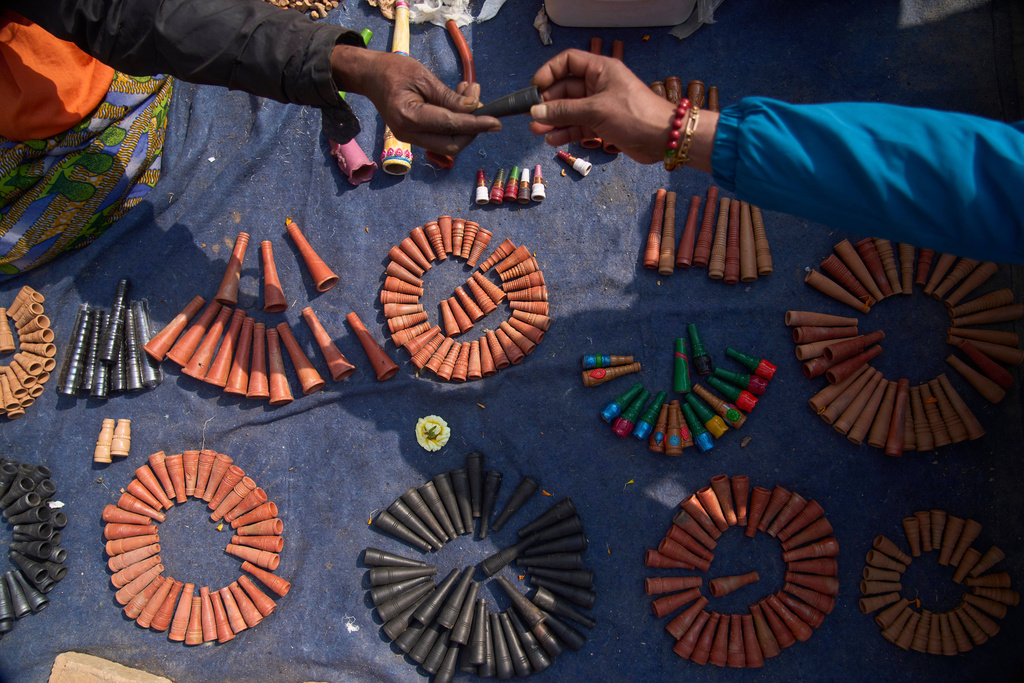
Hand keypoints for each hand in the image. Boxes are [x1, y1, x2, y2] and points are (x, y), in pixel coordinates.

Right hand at [332, 45, 500, 155]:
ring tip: (467, 92)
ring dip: (465, 124)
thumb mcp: (423, 77)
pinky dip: (455, 124)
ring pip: (448, 144)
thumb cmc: (393, 70)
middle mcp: (408, 134)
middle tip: (479, 100)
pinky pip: (441, 138)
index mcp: (408, 116)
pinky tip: (458, 101)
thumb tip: (474, 109)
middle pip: (452, 145)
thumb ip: (449, 97)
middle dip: (472, 128)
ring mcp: (410, 138)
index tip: (495, 121)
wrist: (370, 76)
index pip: (450, 125)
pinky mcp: (415, 137)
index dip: (476, 124)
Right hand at [529, 49, 674, 163]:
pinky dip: (566, 132)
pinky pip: (578, 125)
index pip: (568, 62)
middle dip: (547, 102)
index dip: (549, 72)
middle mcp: (598, 84)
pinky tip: (553, 139)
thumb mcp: (595, 110)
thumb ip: (563, 111)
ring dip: (553, 119)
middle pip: (565, 89)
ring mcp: (600, 105)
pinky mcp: (602, 124)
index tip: (534, 88)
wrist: (663, 138)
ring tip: (536, 131)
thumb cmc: (634, 115)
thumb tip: (536, 111)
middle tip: (531, 116)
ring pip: (570, 110)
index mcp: (600, 70)